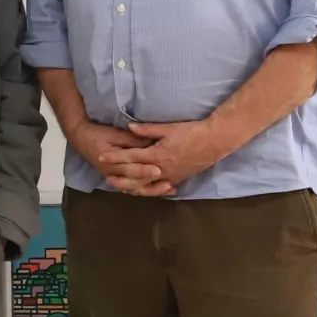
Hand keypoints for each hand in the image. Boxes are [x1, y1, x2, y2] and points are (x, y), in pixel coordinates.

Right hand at [68, 120, 161, 192]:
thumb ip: (132, 140)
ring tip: (167, 190)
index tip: (158, 170)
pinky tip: (157, 191)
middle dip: (152, 184)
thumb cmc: (99, 134)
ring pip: (134, 189)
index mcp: (111, 162)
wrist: (82, 139)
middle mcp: (112, 173)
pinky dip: (144, 190)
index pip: (130, 168)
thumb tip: (150, 143)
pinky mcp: (116, 179)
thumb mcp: (115, 133)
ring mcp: (114, 178)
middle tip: (168, 184)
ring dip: (151, 191)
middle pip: (134, 182)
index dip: (145, 170)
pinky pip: (131, 188)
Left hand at [98, 120, 234, 196]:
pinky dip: (148, 190)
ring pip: (146, 186)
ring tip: (120, 186)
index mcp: (156, 154)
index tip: (101, 156)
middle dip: (119, 176)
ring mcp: (170, 176)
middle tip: (105, 176)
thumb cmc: (191, 132)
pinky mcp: (177, 179)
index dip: (114, 157)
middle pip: (134, 176)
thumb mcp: (168, 128)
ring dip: (131, 187)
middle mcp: (161, 169)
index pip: (130, 156)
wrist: (214, 142)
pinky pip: (159, 188)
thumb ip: (147, 130)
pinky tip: (141, 190)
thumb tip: (129, 127)